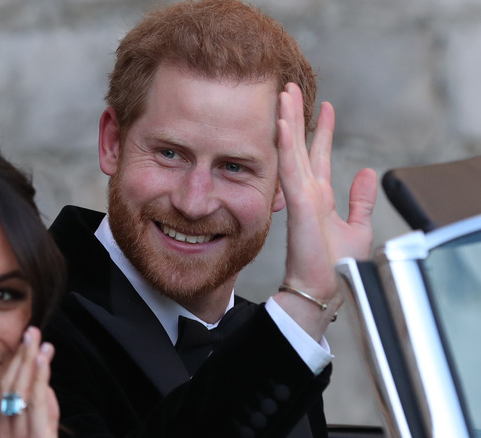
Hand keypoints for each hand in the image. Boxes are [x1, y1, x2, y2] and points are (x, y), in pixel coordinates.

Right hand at [0, 326, 58, 437]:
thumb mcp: (43, 435)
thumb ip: (45, 414)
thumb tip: (46, 388)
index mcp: (6, 434)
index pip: (7, 394)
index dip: (13, 367)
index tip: (23, 345)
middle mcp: (6, 434)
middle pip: (10, 387)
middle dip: (19, 357)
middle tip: (30, 332)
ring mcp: (17, 436)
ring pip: (20, 390)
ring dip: (27, 359)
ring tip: (34, 337)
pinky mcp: (38, 437)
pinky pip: (36, 403)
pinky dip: (39, 378)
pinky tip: (40, 358)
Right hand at [273, 83, 376, 339]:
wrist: (323, 289)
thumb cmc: (336, 266)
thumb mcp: (357, 227)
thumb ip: (360, 200)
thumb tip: (367, 172)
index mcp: (319, 196)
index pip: (319, 155)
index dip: (322, 130)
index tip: (325, 106)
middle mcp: (307, 192)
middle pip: (299, 146)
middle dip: (296, 116)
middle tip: (291, 88)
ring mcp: (300, 196)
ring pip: (291, 151)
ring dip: (287, 122)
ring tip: (284, 94)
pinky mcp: (298, 204)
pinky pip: (290, 169)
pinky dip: (286, 146)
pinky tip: (283, 125)